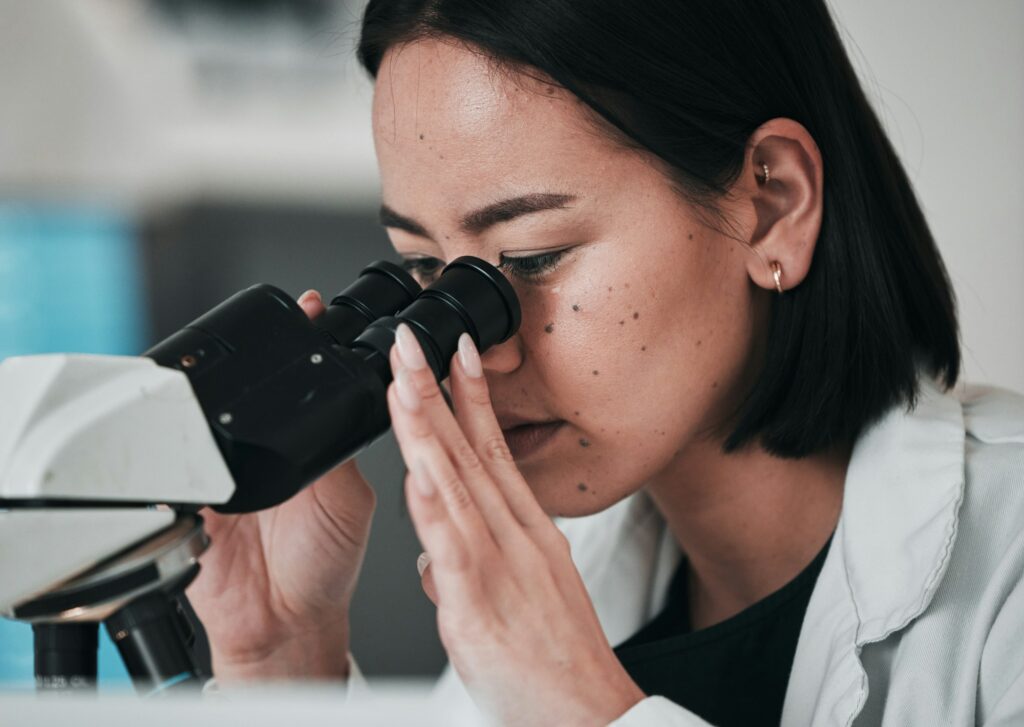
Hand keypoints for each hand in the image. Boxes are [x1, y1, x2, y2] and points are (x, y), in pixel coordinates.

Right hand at [186, 290, 375, 681]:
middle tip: (272, 328)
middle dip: (257, 355)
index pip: (305, 381)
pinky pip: (172, 456)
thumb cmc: (324, 564)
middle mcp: (266, 447)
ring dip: (213, 390)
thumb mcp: (345, 497)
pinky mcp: (187, 491)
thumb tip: (327, 400)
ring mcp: (224, 466)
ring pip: (208, 411)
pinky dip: (175, 439)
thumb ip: (333, 452)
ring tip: (228, 368)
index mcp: (309, 444)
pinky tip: (190, 431)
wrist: (281, 622)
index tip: (309, 308)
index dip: (306, 342)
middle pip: (253, 387)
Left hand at [386, 324, 645, 726]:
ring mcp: (499, 567)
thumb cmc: (556, 665)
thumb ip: (472, 568)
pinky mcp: (479, 606)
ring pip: (454, 483)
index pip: (492, 450)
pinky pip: (451, 547)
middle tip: (410, 342)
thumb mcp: (522, 598)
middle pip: (468, 452)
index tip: (456, 352)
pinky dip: (432, 504)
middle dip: (435, 391)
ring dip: (425, 427)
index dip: (471, 397)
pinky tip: (415, 468)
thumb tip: (430, 557)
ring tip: (402, 378)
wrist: (590, 717)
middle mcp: (515, 538)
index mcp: (526, 532)